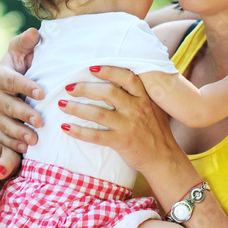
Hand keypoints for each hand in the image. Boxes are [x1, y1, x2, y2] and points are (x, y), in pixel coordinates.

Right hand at [0, 29, 43, 151]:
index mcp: (0, 76)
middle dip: (24, 114)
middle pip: (8, 106)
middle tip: (40, 120)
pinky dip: (13, 145)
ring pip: (4, 125)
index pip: (12, 81)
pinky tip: (26, 148)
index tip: (42, 93)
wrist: (16, 87)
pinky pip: (3, 139)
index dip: (26, 86)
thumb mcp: (24, 52)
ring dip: (19, 132)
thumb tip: (35, 32)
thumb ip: (28, 43)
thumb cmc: (24, 66)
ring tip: (35, 139)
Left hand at [57, 66, 178, 176]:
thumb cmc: (157, 132)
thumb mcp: (154, 108)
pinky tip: (66, 128)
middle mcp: (137, 109)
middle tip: (69, 88)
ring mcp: (129, 126)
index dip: (108, 71)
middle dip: (85, 88)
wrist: (164, 158)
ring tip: (62, 105)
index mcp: (145, 98)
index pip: (127, 78)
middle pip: (108, 92)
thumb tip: (121, 81)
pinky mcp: (122, 142)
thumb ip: (140, 96)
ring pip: (98, 113)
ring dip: (76, 108)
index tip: (92, 68)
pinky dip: (79, 131)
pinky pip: (96, 136)